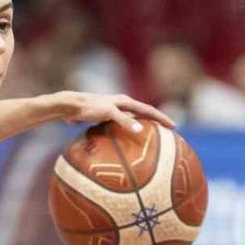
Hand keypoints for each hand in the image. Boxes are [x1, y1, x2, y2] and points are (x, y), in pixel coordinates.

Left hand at [53, 92, 175, 133]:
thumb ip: (124, 121)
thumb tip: (140, 129)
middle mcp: (122, 104)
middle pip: (143, 113)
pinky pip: (122, 126)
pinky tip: (127, 142)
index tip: (174, 126)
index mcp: (126, 102)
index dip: (162, 118)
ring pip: (133, 119)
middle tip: (167, 131)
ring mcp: (114, 110)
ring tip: (151, 137)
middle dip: (156, 121)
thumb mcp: (108, 113)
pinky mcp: (105, 117)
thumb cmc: (89, 108)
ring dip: (143, 126)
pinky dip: (129, 131)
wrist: (70, 106)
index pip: (149, 110)